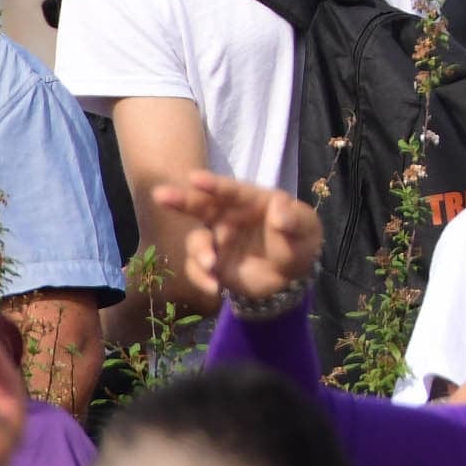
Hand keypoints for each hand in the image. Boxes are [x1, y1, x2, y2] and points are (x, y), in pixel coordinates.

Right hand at [154, 172, 321, 317]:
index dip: (213, 185)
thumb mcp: (306, 231)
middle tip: (159, 195)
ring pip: (197, 241)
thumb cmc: (299, 241)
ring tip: (211, 265)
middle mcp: (229, 217)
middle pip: (202, 206)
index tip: (193, 178)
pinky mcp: (212, 264)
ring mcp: (217, 240)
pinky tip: (215, 288)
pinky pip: (198, 269)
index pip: (232, 191)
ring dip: (199, 252)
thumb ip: (293, 221)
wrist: (291, 276)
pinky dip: (201, 277)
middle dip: (181, 200)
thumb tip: (280, 208)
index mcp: (253, 201)